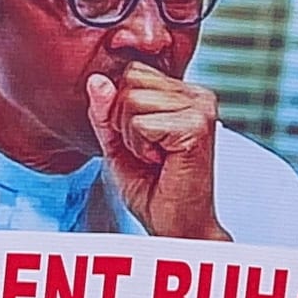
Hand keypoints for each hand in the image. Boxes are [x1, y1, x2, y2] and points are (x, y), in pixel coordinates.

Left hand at [85, 64, 229, 241]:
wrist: (177, 226)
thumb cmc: (153, 190)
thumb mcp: (117, 144)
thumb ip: (105, 112)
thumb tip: (96, 80)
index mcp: (184, 93)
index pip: (132, 71)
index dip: (121, 108)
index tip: (142, 140)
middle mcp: (198, 94)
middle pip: (130, 79)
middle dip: (123, 120)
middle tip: (148, 151)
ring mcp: (201, 107)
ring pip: (131, 100)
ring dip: (132, 136)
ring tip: (155, 157)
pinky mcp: (197, 126)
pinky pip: (141, 122)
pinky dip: (140, 147)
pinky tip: (161, 162)